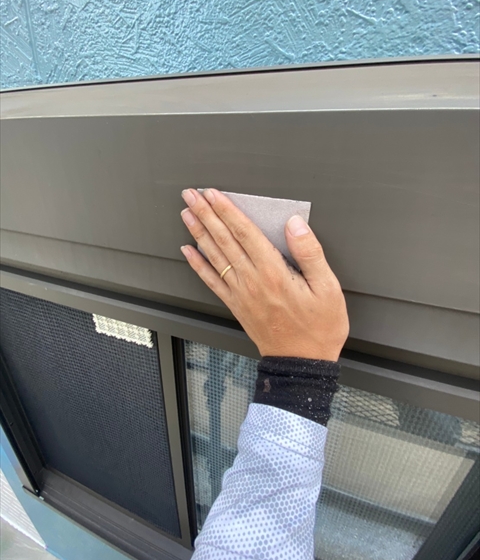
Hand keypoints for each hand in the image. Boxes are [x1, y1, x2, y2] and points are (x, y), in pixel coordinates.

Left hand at [180, 189, 348, 360]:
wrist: (301, 365)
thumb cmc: (318, 329)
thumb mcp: (328, 289)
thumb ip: (310, 253)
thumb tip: (294, 224)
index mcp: (274, 273)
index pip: (245, 233)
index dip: (227, 211)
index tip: (214, 194)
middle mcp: (252, 281)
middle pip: (224, 240)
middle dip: (206, 214)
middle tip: (192, 195)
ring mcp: (240, 294)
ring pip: (215, 257)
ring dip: (199, 233)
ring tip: (187, 213)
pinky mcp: (236, 306)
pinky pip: (211, 282)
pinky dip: (198, 265)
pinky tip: (188, 251)